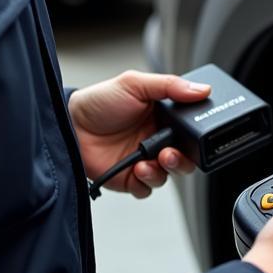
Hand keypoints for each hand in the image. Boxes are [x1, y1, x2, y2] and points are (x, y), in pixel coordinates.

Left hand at [68, 70, 210, 197]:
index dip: (196, 136)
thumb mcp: (135, 84)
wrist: (70, 127)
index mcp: (163, 117)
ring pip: (170, 174)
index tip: (194, 134)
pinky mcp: (131, 179)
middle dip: (184, 159)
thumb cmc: (98, 102)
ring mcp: (144, 160)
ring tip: (155, 159)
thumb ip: (170, 85)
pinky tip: (137, 169)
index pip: (190, 130)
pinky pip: (148, 188)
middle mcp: (156, 139)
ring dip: (167, 170)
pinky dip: (147, 182)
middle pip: (186, 157)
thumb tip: (202, 89)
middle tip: (171, 152)